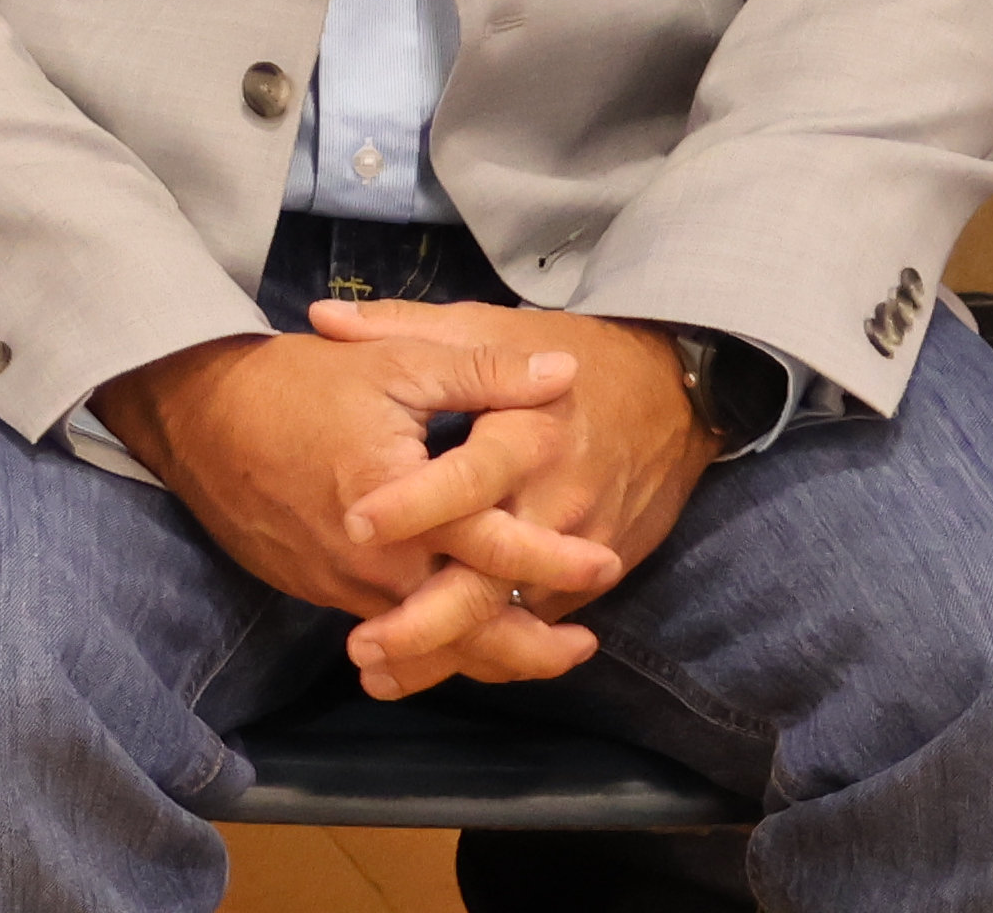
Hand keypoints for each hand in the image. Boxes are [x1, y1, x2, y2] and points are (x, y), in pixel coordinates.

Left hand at [309, 300, 702, 691]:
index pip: (468, 480)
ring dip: (452, 653)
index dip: (414, 505)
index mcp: (526, 432)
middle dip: (429, 621)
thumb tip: (321, 317)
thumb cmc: (567, 354)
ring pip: (513, 616)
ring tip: (379, 676)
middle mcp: (555, 499)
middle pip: (493, 575)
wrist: (671, 394)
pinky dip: (491, 650)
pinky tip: (433, 669)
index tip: (355, 524)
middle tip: (362, 645)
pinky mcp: (595, 576)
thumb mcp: (488, 323)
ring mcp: (580, 546)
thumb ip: (404, 326)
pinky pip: (537, 621)